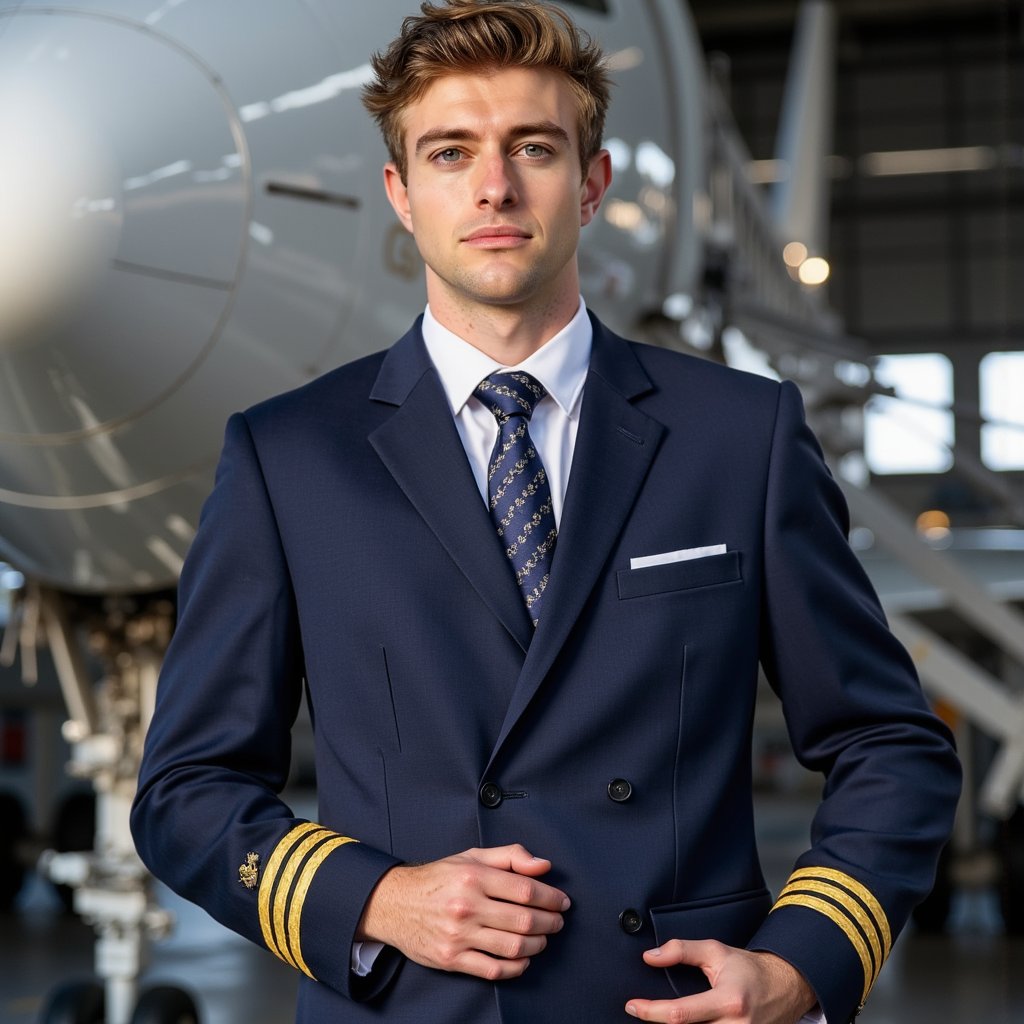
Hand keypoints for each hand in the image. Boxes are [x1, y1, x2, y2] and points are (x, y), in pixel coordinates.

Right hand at [356, 844, 569, 980]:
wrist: (395, 903)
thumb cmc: (438, 879)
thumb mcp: (471, 856)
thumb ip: (510, 856)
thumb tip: (543, 865)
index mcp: (474, 876)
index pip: (525, 889)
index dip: (550, 897)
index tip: (562, 901)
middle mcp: (467, 905)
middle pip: (523, 920)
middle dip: (549, 922)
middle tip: (558, 922)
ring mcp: (459, 935)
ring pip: (513, 946)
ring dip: (537, 945)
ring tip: (543, 939)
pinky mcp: (452, 959)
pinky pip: (493, 969)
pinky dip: (515, 968)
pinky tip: (523, 959)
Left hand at [625, 940, 815, 1022]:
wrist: (785, 987)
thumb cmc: (749, 970)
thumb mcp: (716, 951)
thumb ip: (681, 950)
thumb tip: (650, 957)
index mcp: (728, 1002)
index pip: (681, 1014)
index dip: (651, 1012)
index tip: (632, 1006)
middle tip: (643, 1013)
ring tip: (659, 1018)